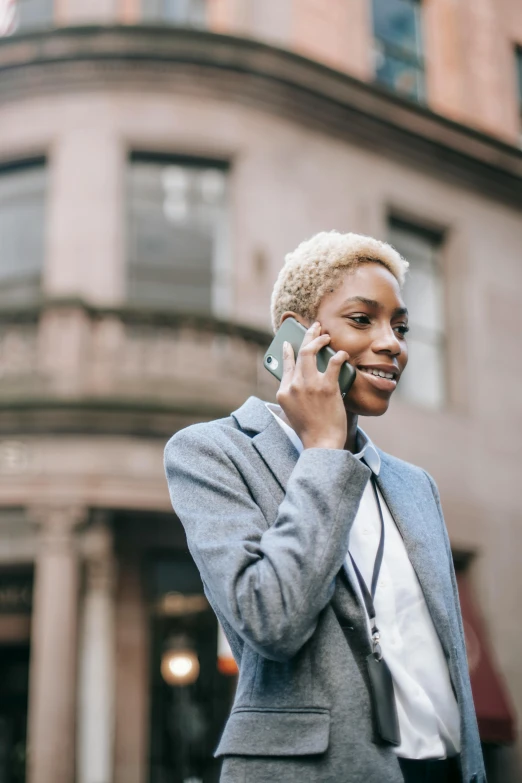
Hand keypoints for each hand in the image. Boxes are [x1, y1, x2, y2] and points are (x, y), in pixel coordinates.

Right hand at [276, 322, 348, 449]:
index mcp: (284, 392)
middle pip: (299, 352)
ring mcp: (309, 385)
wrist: (321, 443)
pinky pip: (333, 363)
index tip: (289, 343)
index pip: (285, 365)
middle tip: (315, 328)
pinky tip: (342, 354)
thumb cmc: (310, 430)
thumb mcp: (292, 411)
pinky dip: (338, 355)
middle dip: (307, 336)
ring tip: (327, 335)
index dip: (287, 351)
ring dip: (320, 339)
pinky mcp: (326, 387)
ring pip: (311, 351)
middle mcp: (294, 385)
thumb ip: (294, 394)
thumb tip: (301, 378)